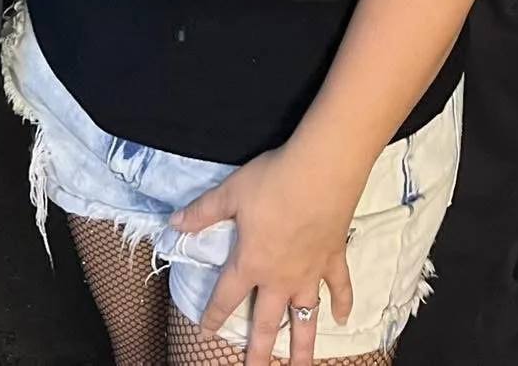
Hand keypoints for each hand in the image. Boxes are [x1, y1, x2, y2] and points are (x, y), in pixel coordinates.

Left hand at [170, 141, 362, 365]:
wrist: (322, 169)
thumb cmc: (273, 180)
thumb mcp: (231, 192)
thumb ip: (203, 212)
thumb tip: (174, 223)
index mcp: (251, 263)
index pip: (226, 297)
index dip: (213, 316)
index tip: (205, 335)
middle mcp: (280, 277)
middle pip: (267, 323)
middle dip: (258, 352)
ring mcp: (310, 271)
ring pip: (306, 318)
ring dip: (303, 347)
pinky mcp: (334, 258)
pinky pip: (339, 287)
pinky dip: (343, 303)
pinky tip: (343, 319)